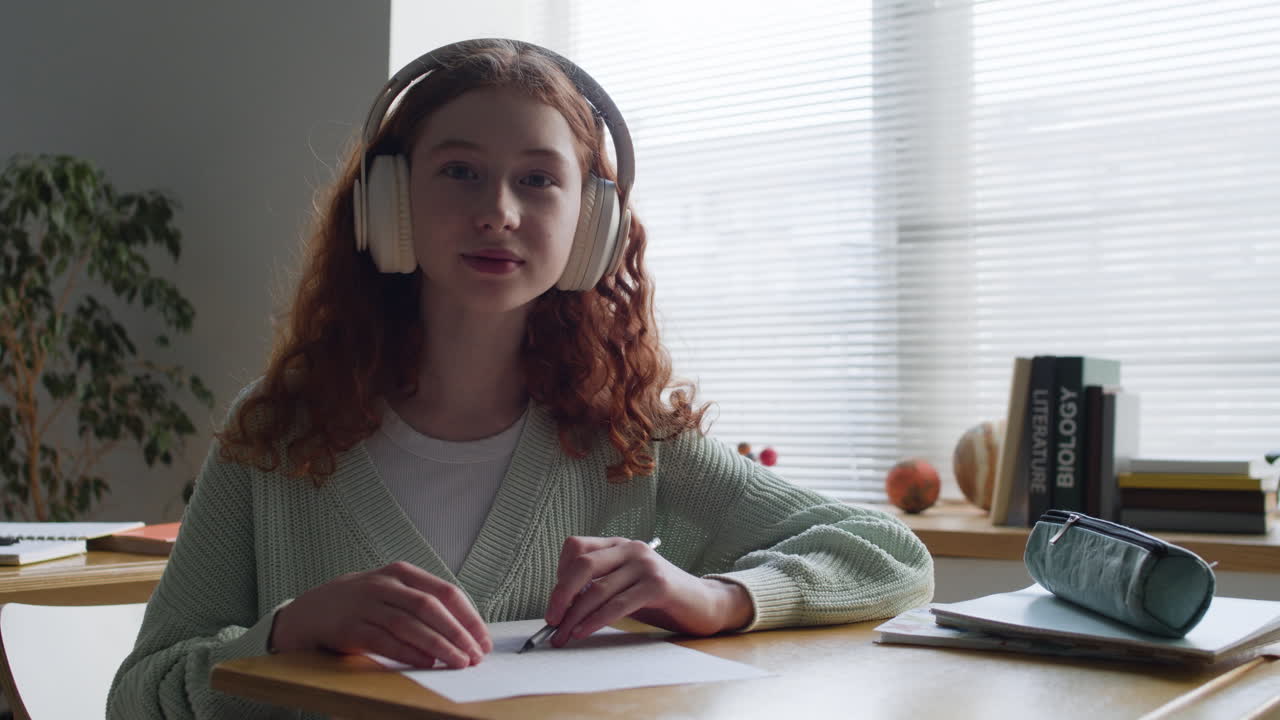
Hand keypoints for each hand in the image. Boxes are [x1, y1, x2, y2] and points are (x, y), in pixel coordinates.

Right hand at [269, 561, 490, 668]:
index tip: (483, 640)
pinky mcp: (349, 627)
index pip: (446, 592)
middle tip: (475, 655)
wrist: (309, 611)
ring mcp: (365, 604)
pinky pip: (384, 641)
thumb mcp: (392, 591)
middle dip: (458, 633)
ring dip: (438, 646)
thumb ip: (422, 603)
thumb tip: (464, 630)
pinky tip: (426, 663)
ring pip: (410, 624)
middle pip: (430, 607)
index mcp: (402, 572)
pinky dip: (408, 653)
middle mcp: (385, 584)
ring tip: (457, 662)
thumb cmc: (361, 604)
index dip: (468, 617)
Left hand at [544, 537, 753, 646]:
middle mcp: (631, 549)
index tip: (556, 602)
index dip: (560, 574)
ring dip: (574, 615)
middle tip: (551, 620)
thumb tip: (562, 605)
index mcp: (619, 545)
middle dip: (561, 595)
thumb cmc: (659, 598)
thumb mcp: (624, 586)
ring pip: (597, 589)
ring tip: (563, 635)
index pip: (576, 547)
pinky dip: (595, 619)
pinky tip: (583, 631)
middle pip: (582, 565)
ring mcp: (645, 565)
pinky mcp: (657, 586)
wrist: (704, 604)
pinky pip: (617, 603)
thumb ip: (598, 587)